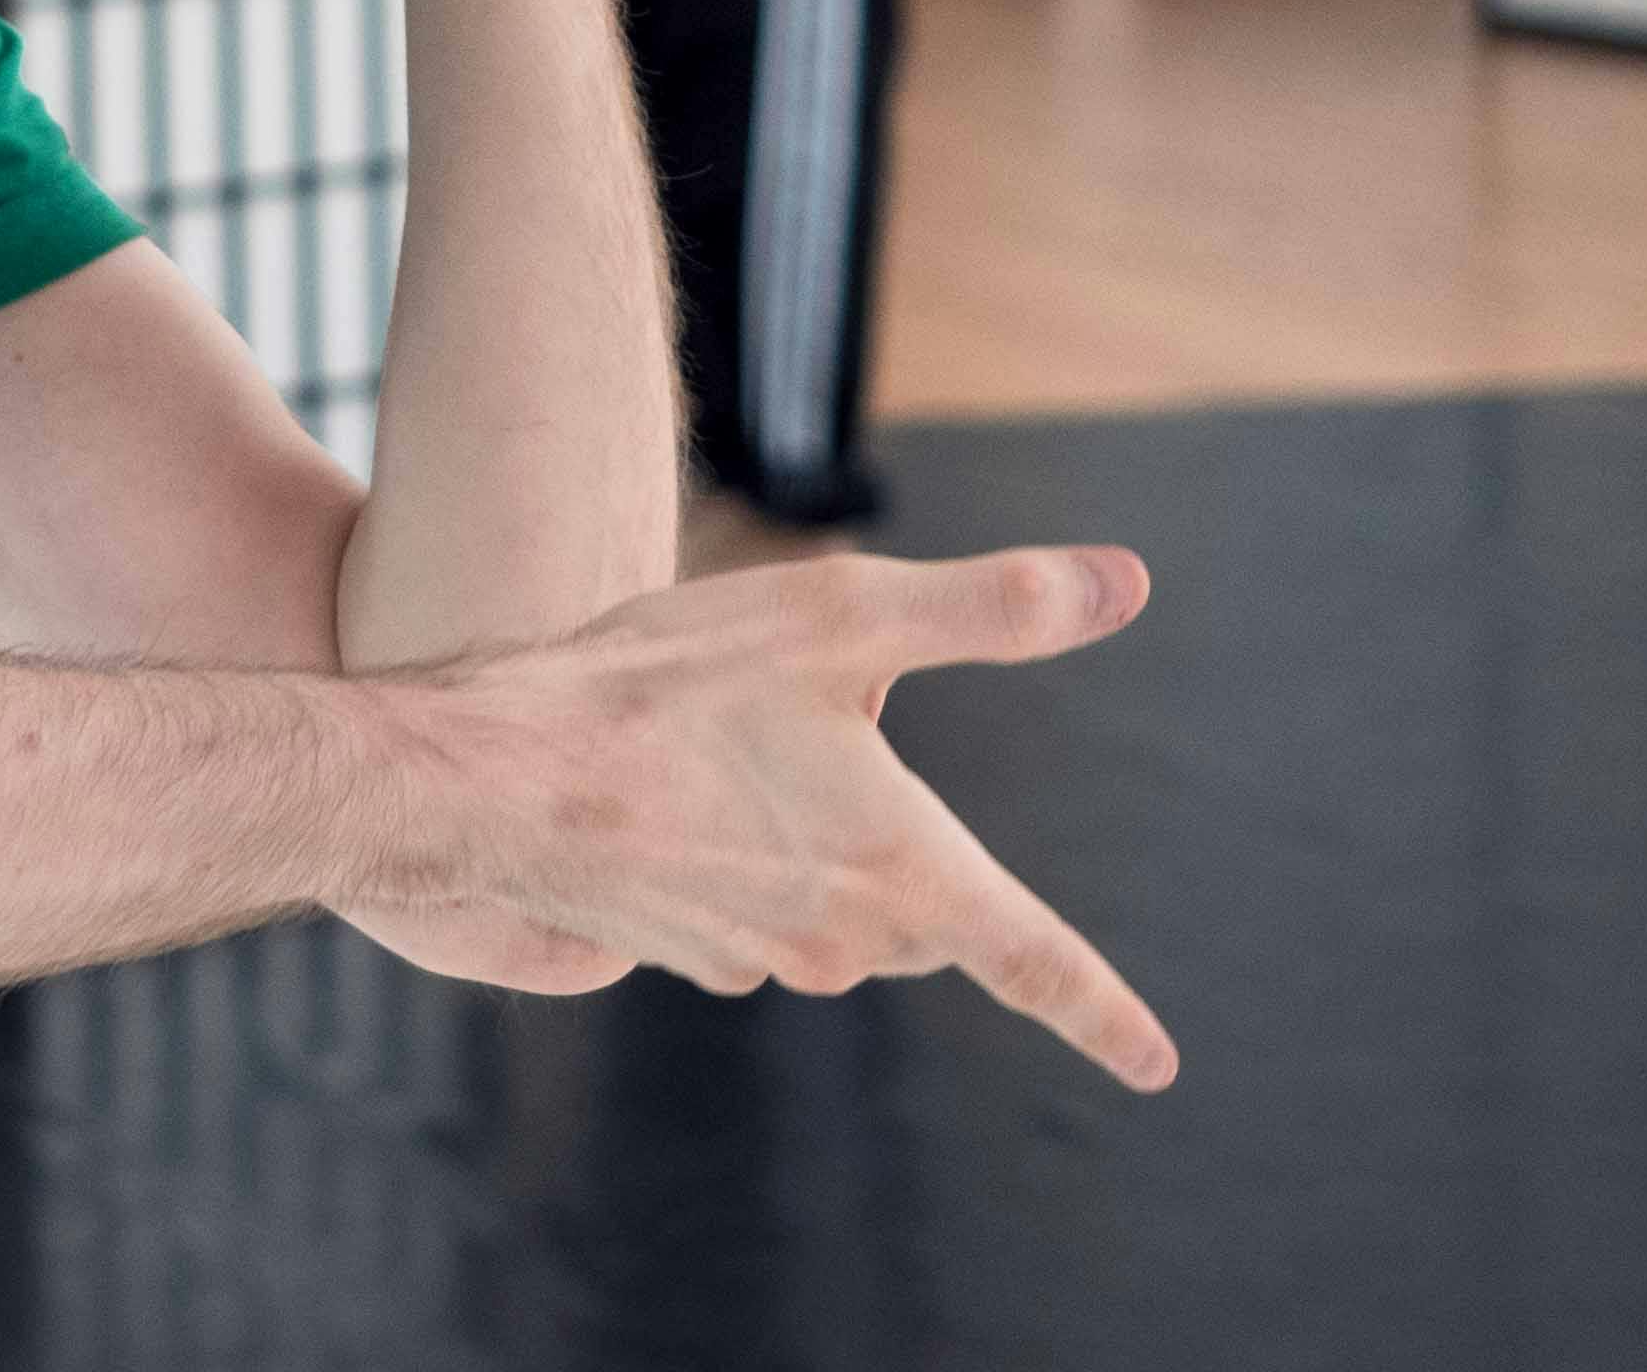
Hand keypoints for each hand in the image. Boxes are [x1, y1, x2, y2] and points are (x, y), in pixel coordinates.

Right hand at [377, 544, 1180, 1088]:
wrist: (490, 776)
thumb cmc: (667, 686)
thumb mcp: (842, 615)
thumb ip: (995, 607)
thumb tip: (1127, 581)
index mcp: (911, 876)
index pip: (1041, 965)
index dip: (1106, 1016)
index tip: (1156, 1064)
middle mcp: (847, 939)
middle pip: (928, 920)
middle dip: (919, 864)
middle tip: (843, 766)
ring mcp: (757, 957)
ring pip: (832, 915)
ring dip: (815, 854)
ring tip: (734, 757)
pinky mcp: (681, 951)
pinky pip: (747, 918)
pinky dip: (738, 867)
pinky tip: (676, 795)